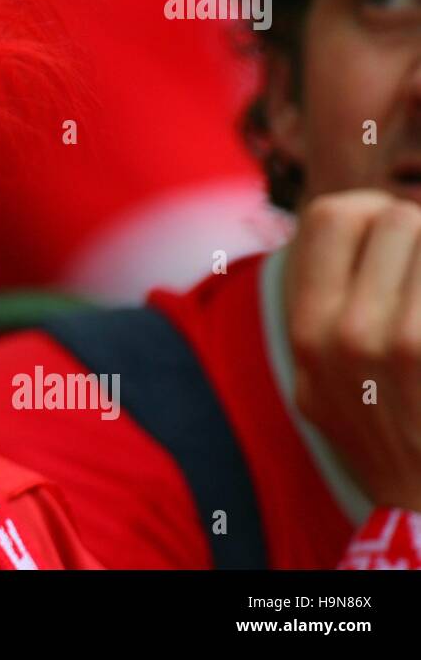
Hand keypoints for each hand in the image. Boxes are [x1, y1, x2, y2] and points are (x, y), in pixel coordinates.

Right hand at [284, 189, 420, 511]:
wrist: (416, 503)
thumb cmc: (374, 431)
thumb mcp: (314, 376)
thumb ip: (320, 308)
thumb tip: (369, 220)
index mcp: (306, 328)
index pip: (332, 215)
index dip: (371, 212)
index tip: (392, 234)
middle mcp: (346, 331)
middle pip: (396, 219)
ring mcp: (399, 344)